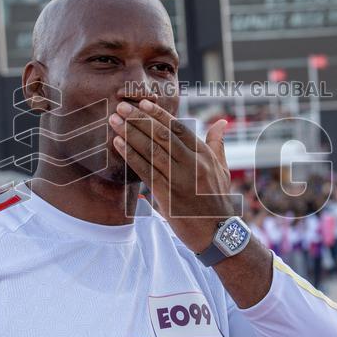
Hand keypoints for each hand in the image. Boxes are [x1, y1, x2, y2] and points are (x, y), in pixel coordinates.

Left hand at [109, 100, 235, 251]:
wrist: (217, 233)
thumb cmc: (218, 200)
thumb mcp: (222, 169)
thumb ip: (217, 143)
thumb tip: (221, 122)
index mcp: (204, 154)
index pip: (178, 128)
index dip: (159, 114)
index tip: (142, 103)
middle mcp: (192, 163)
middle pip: (161, 135)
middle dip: (139, 119)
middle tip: (121, 107)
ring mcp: (179, 178)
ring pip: (151, 150)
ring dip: (130, 133)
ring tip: (114, 121)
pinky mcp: (167, 194)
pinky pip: (145, 170)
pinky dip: (130, 155)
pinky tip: (118, 144)